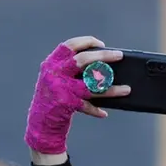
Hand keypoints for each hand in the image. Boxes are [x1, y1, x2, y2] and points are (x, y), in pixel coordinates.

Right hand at [24, 36, 130, 157]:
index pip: (70, 45)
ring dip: (111, 88)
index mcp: (52, 63)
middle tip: (120, 56)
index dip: (87, 42)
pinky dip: (96, 110)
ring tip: (126, 89)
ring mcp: (60, 88)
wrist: (39, 122)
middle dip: (104, 56)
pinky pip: (86, 105)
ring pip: (91, 84)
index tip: (102, 44)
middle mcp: (54, 72)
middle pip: (83, 59)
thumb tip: (104, 65)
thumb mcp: (57, 79)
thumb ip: (72, 70)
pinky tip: (104, 113)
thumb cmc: (53, 98)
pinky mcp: (65, 103)